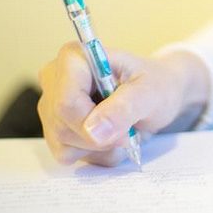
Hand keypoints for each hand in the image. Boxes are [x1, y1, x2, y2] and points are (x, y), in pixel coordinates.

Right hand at [37, 42, 208, 165]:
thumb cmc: (156, 83)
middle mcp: (55, 80)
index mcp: (74, 58)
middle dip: (100, 138)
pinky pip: (67, 155)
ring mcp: (52, 106)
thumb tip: (93, 131)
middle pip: (62, 127)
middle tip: (129, 129)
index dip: (92, 124)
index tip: (123, 129)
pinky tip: (111, 136)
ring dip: (100, 147)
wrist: (160, 91)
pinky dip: (95, 153)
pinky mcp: (55, 128)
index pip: (66, 103)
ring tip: (122, 128)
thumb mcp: (149, 92)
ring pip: (63, 145)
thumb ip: (124, 108)